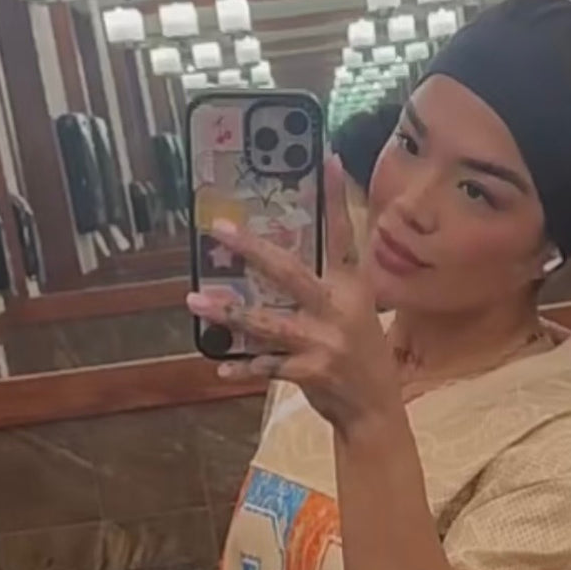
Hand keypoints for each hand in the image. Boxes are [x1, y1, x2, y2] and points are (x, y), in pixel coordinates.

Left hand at [187, 158, 400, 438]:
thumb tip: (283, 259)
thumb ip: (329, 285)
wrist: (375, 410)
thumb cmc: (361, 354)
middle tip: (219, 230)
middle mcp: (339, 310)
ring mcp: (324, 343)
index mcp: (352, 288)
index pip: (343, 236)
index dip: (336, 199)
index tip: (328, 159)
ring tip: (195, 300)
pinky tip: (219, 366)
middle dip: (252, 250)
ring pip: (267, 322)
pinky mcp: (311, 373)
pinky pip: (267, 366)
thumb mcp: (357, 312)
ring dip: (228, 313)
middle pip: (289, 272)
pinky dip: (242, 367)